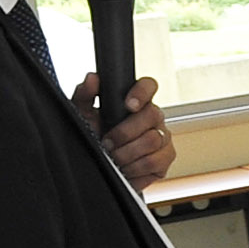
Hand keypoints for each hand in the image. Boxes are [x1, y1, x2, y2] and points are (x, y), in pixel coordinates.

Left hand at [73, 73, 175, 189]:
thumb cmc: (94, 139)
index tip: (129, 105)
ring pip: (153, 140)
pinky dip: (135, 168)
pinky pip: (155, 162)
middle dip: (125, 132)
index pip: (148, 86)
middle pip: (152, 115)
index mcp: (136, 103)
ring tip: (113, 158)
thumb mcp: (83, 116)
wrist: (99, 169)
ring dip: (127, 152)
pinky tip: (125, 168)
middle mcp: (153, 118)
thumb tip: (92, 78)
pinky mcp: (165, 159)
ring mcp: (162, 138)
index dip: (142, 92)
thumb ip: (85, 95)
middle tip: (107, 142)